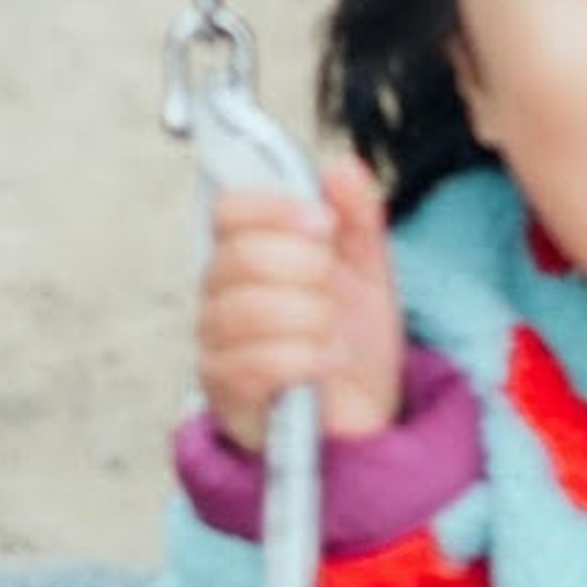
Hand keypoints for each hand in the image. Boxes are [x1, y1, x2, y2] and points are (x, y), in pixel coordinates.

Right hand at [194, 154, 405, 454]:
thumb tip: (342, 166)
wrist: (364, 419)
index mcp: (247, 253)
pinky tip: (331, 359)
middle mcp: (219, 296)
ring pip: (250, 310)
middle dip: (306, 268)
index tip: (323, 224)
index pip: (229, 211)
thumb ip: (359, 216)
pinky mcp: (226, 394)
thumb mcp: (370, 271)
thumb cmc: (354, 340)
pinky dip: (308, 357)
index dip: (275, 208)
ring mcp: (216, 346)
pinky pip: (258, 362)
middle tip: (333, 288)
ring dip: (311, 316)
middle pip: (241, 257)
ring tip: (333, 330)